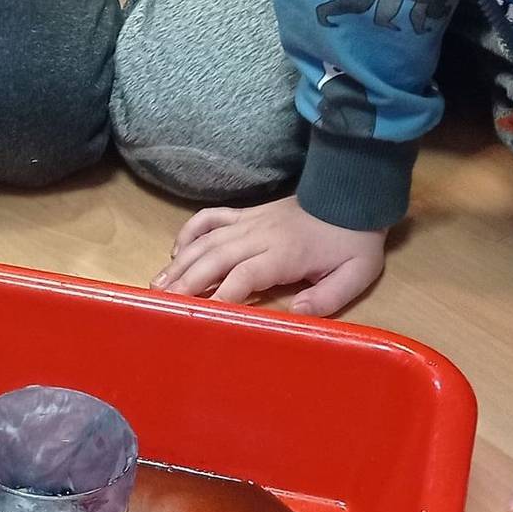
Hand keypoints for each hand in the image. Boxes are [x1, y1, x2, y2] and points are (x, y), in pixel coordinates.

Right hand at [151, 196, 385, 312]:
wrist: (352, 194)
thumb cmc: (353, 242)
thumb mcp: (355, 275)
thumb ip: (328, 298)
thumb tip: (295, 314)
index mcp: (284, 254)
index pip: (244, 276)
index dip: (222, 296)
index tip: (203, 317)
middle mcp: (259, 235)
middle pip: (215, 259)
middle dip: (186, 283)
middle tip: (162, 305)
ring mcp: (249, 221)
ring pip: (205, 241)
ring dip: (179, 263)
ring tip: (157, 285)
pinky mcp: (246, 213)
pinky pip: (210, 218)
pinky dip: (189, 232)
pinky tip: (176, 251)